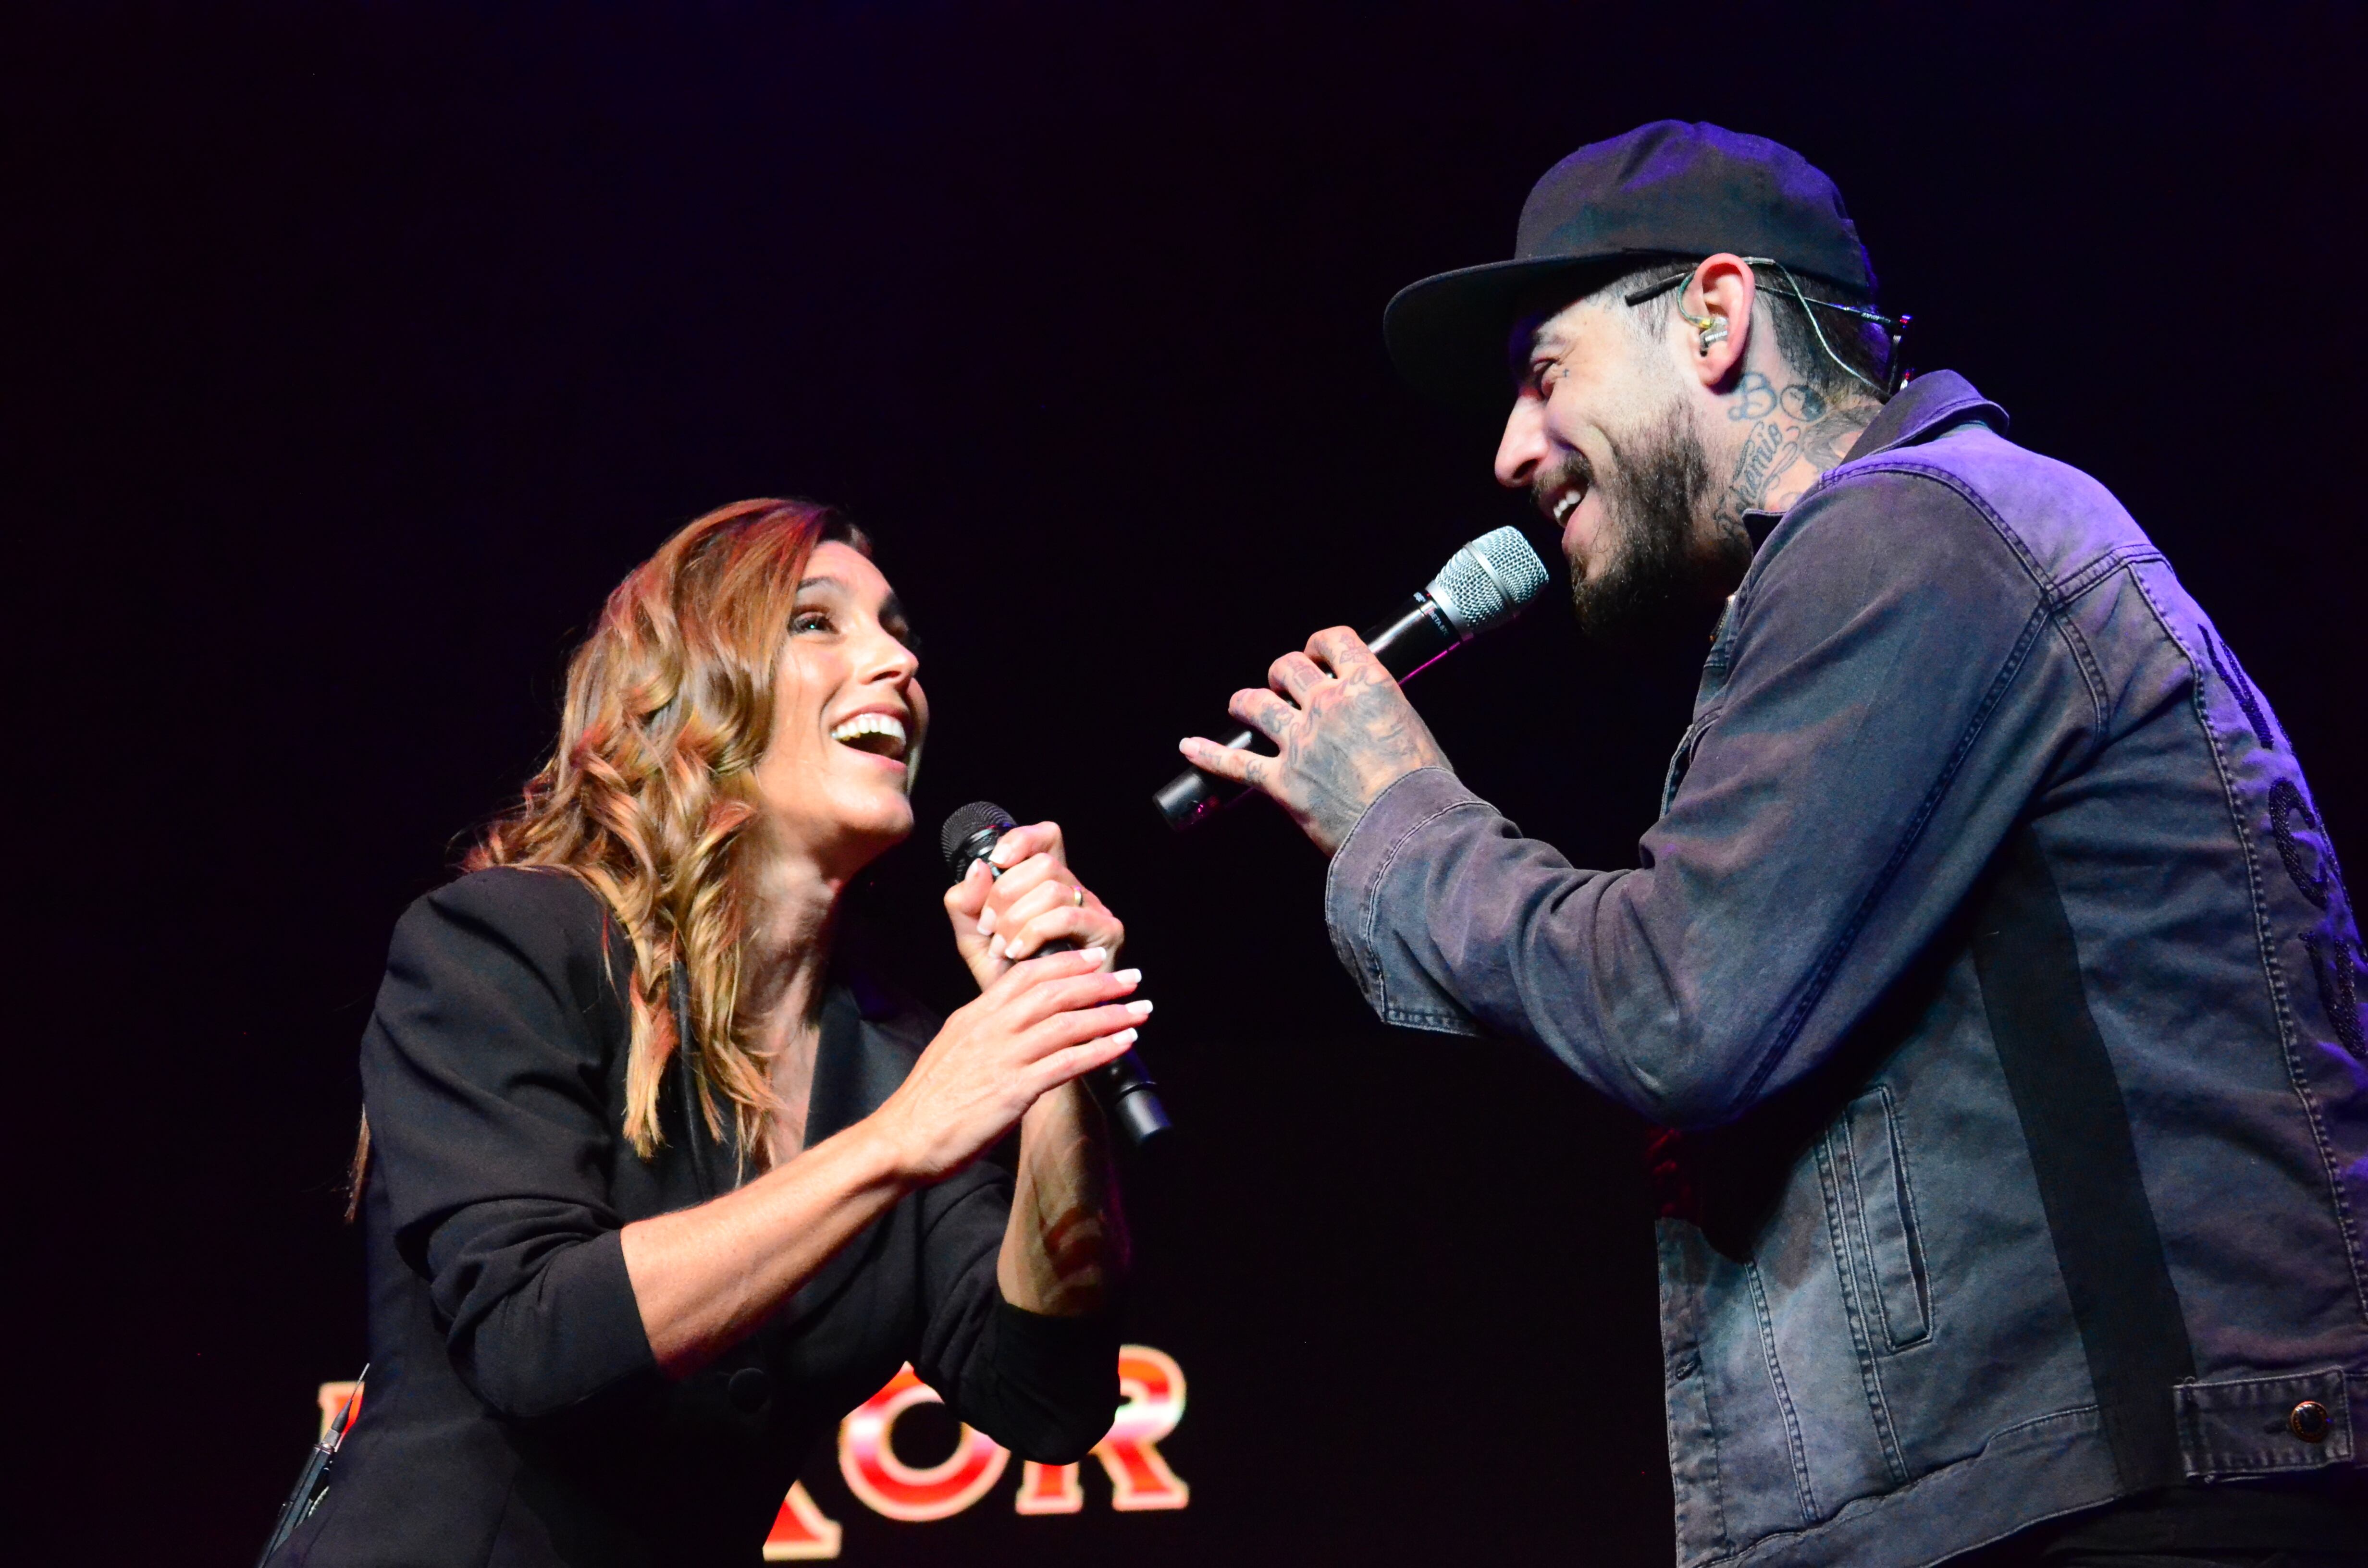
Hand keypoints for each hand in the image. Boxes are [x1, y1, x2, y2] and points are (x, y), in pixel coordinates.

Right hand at [870, 947, 1148, 1182]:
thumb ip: (985, 1031)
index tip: (1095, 958)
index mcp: (975, 1015)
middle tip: (1132, 976)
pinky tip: (1124, 1044)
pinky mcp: (1015, 1090)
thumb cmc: (927, 1102)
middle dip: (1098, 982)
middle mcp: (992, 1028)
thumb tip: (1013, 1023)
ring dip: (1109, 1013)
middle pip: (1053, 991)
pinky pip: (1067, 1062)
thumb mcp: (952, 1048)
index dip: (1066, 963)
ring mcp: (1004, 1057)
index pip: (1026, 975)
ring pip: (1066, 1023)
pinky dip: (1101, 1049)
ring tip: (1140, 1008)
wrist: (902, 1139)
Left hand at [942, 819, 1123, 988]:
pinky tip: (1018, 952)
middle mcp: (1075, 891)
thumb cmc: (1009, 984)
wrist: (1033, 1028)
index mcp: (1046, 885)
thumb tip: (979, 868)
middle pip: (1044, 862)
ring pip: (1053, 889)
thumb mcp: (976, 940)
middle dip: (1005, 893)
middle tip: (988, 927)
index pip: (1046, 838)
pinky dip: (1035, 932)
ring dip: (1017, 918)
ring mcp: (1095, 910)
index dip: (1022, 839)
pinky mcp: (1107, 933)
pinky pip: (1068, 916)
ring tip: (1001, 947)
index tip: (996, 861)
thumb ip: (966, 904)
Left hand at [1178, 626, 1451, 854]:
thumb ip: (1386, 718)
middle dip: (1283, 673)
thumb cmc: (1425, 789)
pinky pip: (1235, 763)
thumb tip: (1378, 724)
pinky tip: (1190, 747)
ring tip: (1244, 704)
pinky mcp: (1282, 782)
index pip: (1334, 641)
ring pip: (1255, 703)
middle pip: (1288, 668)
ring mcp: (1300, 742)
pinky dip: (1209, 755)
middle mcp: (1327, 705)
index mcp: (1368, 687)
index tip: (1318, 654)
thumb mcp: (1417, 732)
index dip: (1320, 644)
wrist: (1410, 830)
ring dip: (1247, 700)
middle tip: (1285, 686)